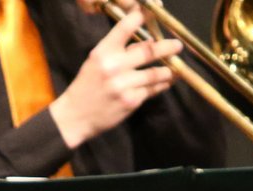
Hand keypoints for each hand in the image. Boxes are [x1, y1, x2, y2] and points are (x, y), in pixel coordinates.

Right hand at [50, 6, 180, 147]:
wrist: (75, 117)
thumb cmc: (86, 86)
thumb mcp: (96, 62)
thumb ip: (119, 51)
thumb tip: (148, 42)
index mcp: (102, 52)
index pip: (126, 26)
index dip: (142, 16)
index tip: (153, 11)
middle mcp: (113, 66)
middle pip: (148, 50)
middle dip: (167, 47)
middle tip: (177, 46)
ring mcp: (123, 85)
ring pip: (155, 73)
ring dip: (168, 70)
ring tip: (173, 69)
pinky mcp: (131, 101)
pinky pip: (152, 90)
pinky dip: (161, 86)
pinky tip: (165, 83)